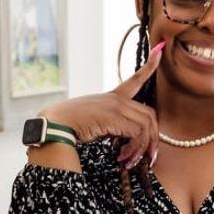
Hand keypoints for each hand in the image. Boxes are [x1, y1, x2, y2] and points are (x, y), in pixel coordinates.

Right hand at [38, 41, 164, 168]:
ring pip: (146, 126)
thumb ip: (112, 124)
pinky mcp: (114, 116)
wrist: (54, 124)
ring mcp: (117, 106)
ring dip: (143, 148)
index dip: (150, 65)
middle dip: (153, 138)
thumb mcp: (95, 119)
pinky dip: (134, 149)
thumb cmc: (70, 125)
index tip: (159, 51)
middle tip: (149, 157)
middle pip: (150, 114)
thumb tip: (127, 140)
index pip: (135, 79)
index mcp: (113, 96)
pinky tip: (123, 158)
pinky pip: (137, 134)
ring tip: (131, 162)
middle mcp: (118, 99)